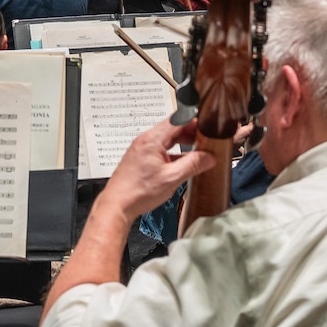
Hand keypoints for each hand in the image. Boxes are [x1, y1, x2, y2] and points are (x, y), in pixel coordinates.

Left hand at [96, 117, 214, 220]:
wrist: (117, 205)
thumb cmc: (138, 192)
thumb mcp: (172, 178)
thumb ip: (193, 165)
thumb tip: (209, 157)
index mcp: (152, 140)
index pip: (178, 120)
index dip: (194, 122)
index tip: (207, 127)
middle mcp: (145, 140)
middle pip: (172, 128)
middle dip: (190, 133)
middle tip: (205, 141)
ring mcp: (141, 148)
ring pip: (166, 139)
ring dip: (182, 143)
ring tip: (196, 152)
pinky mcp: (140, 158)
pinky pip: (160, 149)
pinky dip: (172, 152)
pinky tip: (181, 163)